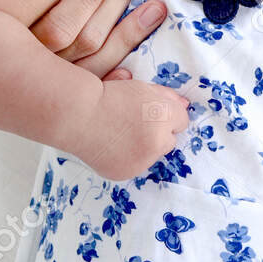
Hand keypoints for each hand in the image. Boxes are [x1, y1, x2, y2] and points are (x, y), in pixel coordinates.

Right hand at [69, 77, 190, 181]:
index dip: (165, 114)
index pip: (181, 120)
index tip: (148, 111)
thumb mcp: (141, 87)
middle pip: (170, 140)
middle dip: (158, 133)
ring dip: (143, 147)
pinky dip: (127, 158)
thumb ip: (166, 96)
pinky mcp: (126, 173)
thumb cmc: (107, 95)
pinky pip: (135, 165)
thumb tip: (184, 105)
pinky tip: (112, 146)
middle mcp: (158, 142)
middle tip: (132, 122)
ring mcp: (142, 161)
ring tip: (119, 134)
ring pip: (152, 155)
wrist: (77, 115)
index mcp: (164, 116)